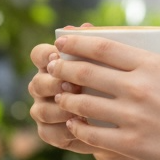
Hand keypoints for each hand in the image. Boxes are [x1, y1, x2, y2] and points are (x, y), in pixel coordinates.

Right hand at [28, 27, 113, 158]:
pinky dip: (65, 131)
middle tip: (73, 86)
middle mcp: (43, 86)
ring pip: (40, 110)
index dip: (45, 55)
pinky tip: (82, 129)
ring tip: (81, 111)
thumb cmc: (115, 83)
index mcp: (53, 64)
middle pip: (37, 83)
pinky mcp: (49, 131)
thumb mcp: (111, 64)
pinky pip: (48, 133)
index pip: (38, 54)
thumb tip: (86, 27)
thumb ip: (96, 47)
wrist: (123, 118)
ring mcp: (43, 109)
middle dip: (53, 84)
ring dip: (60, 110)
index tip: (58, 55)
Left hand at [48, 32, 159, 159]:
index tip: (60, 40)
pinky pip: (91, 134)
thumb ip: (152, 66)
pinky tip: (73, 125)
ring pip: (83, 103)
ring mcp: (134, 117)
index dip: (75, 42)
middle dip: (62, 68)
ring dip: (66, 99)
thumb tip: (122, 56)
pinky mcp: (132, 144)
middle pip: (86, 72)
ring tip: (60, 98)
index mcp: (153, 65)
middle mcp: (140, 88)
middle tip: (51, 68)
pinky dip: (77, 128)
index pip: (102, 47)